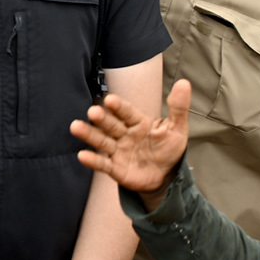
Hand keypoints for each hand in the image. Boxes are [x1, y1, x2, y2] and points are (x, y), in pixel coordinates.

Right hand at [70, 79, 193, 206]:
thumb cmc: (169, 149)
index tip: (111, 100)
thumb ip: (178, 107)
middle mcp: (124, 134)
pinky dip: (92, 160)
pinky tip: (82, 155)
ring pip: (101, 141)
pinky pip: (102, 164)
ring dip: (89, 134)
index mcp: (138, 122)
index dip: (118, 106)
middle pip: (110, 124)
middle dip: (101, 118)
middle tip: (92, 112)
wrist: (166, 176)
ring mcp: (118, 151)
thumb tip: (184, 83)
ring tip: (76, 127)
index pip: (126, 112)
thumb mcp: (177, 128)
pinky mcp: (115, 168)